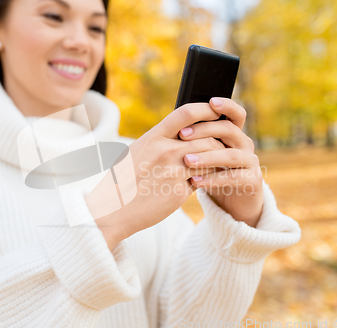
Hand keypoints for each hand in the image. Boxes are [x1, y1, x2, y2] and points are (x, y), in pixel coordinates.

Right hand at [85, 102, 227, 250]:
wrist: (112, 209)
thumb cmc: (123, 179)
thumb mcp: (137, 151)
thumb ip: (159, 141)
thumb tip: (183, 133)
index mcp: (153, 137)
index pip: (187, 113)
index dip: (206, 109)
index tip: (216, 110)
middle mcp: (165, 151)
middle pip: (206, 138)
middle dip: (218, 142)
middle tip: (224, 145)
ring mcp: (173, 172)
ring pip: (210, 159)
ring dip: (217, 161)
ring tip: (219, 163)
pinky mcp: (178, 192)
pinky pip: (203, 180)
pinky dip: (209, 179)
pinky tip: (209, 180)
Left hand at [178, 98, 263, 227]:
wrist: (231, 203)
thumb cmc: (212, 174)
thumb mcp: (203, 155)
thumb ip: (195, 140)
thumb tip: (172, 124)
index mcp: (234, 134)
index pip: (234, 113)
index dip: (225, 106)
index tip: (210, 102)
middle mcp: (244, 144)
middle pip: (229, 130)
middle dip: (205, 130)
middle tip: (182, 135)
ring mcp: (250, 162)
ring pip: (230, 155)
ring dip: (207, 157)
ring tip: (187, 160)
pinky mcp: (253, 181)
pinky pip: (233, 177)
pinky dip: (213, 179)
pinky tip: (195, 181)